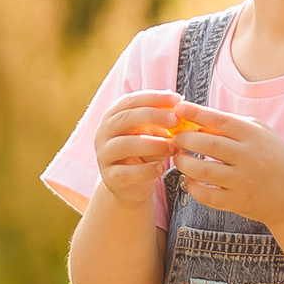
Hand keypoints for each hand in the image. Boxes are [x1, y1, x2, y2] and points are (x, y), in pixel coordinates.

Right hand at [92, 91, 180, 209]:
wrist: (131, 185)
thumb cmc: (145, 152)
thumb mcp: (153, 133)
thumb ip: (162, 120)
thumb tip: (180, 103)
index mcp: (113, 116)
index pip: (131, 101)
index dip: (154, 98)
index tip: (177, 99)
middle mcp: (103, 133)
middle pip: (126, 119)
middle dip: (153, 116)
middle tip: (176, 120)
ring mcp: (104, 156)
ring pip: (124, 145)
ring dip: (152, 144)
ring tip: (172, 147)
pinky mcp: (109, 178)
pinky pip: (126, 172)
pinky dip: (146, 170)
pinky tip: (161, 168)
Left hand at [172, 106, 283, 230]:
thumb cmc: (274, 159)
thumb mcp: (263, 134)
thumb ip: (236, 123)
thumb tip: (201, 116)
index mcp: (254, 136)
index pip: (220, 120)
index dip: (197, 113)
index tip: (179, 107)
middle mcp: (248, 157)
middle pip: (207, 144)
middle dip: (184, 138)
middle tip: (175, 137)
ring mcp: (242, 181)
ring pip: (202, 171)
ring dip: (184, 162)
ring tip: (179, 157)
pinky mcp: (236, 202)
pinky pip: (206, 195)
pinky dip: (191, 187)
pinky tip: (189, 179)